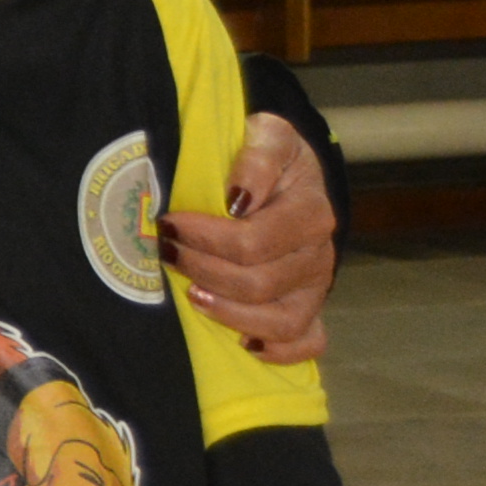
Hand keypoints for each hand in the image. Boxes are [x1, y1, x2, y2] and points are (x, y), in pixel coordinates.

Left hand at [166, 112, 337, 364]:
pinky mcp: (310, 308)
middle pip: (258, 283)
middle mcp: (319, 255)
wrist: (290, 173)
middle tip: (166, 252)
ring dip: (230, 314)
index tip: (168, 223)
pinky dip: (280, 351)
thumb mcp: (268, 134)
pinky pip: (309, 343)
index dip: (204, 237)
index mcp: (311, 213)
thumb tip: (237, 198)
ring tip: (191, 296)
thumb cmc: (271, 156)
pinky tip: (245, 344)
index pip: (252, 241)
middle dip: (202, 270)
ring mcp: (316, 287)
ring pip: (280, 321)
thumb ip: (258, 156)